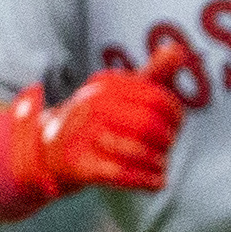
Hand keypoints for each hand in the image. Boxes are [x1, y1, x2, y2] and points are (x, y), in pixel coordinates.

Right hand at [8, 37, 192, 202]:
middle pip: (149, 125)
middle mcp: (92, 104)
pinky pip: (121, 174)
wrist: (51, 150)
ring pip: (138, 150)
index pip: (158, 99)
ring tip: (161, 165)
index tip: (176, 128)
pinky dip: (146, 180)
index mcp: (107, 85)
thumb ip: (153, 74)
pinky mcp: (79, 164)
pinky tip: (159, 182)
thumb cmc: (100, 119)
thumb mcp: (125, 93)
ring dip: (158, 163)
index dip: (176, 117)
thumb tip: (178, 49)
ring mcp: (83, 134)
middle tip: (166, 148)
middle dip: (166, 141)